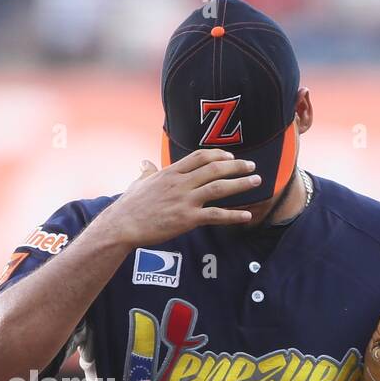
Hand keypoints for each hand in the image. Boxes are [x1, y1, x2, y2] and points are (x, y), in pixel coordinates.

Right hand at [94, 150, 258, 247]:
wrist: (122, 226)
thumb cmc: (128, 206)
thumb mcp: (138, 183)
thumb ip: (147, 172)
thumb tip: (145, 164)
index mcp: (170, 172)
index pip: (199, 157)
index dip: (218, 155)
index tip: (230, 157)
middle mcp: (181, 183)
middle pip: (215, 168)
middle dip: (237, 166)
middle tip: (252, 166)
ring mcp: (185, 200)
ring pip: (219, 187)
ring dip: (241, 184)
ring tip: (257, 182)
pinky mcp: (187, 219)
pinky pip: (216, 215)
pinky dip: (234, 215)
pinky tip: (247, 215)